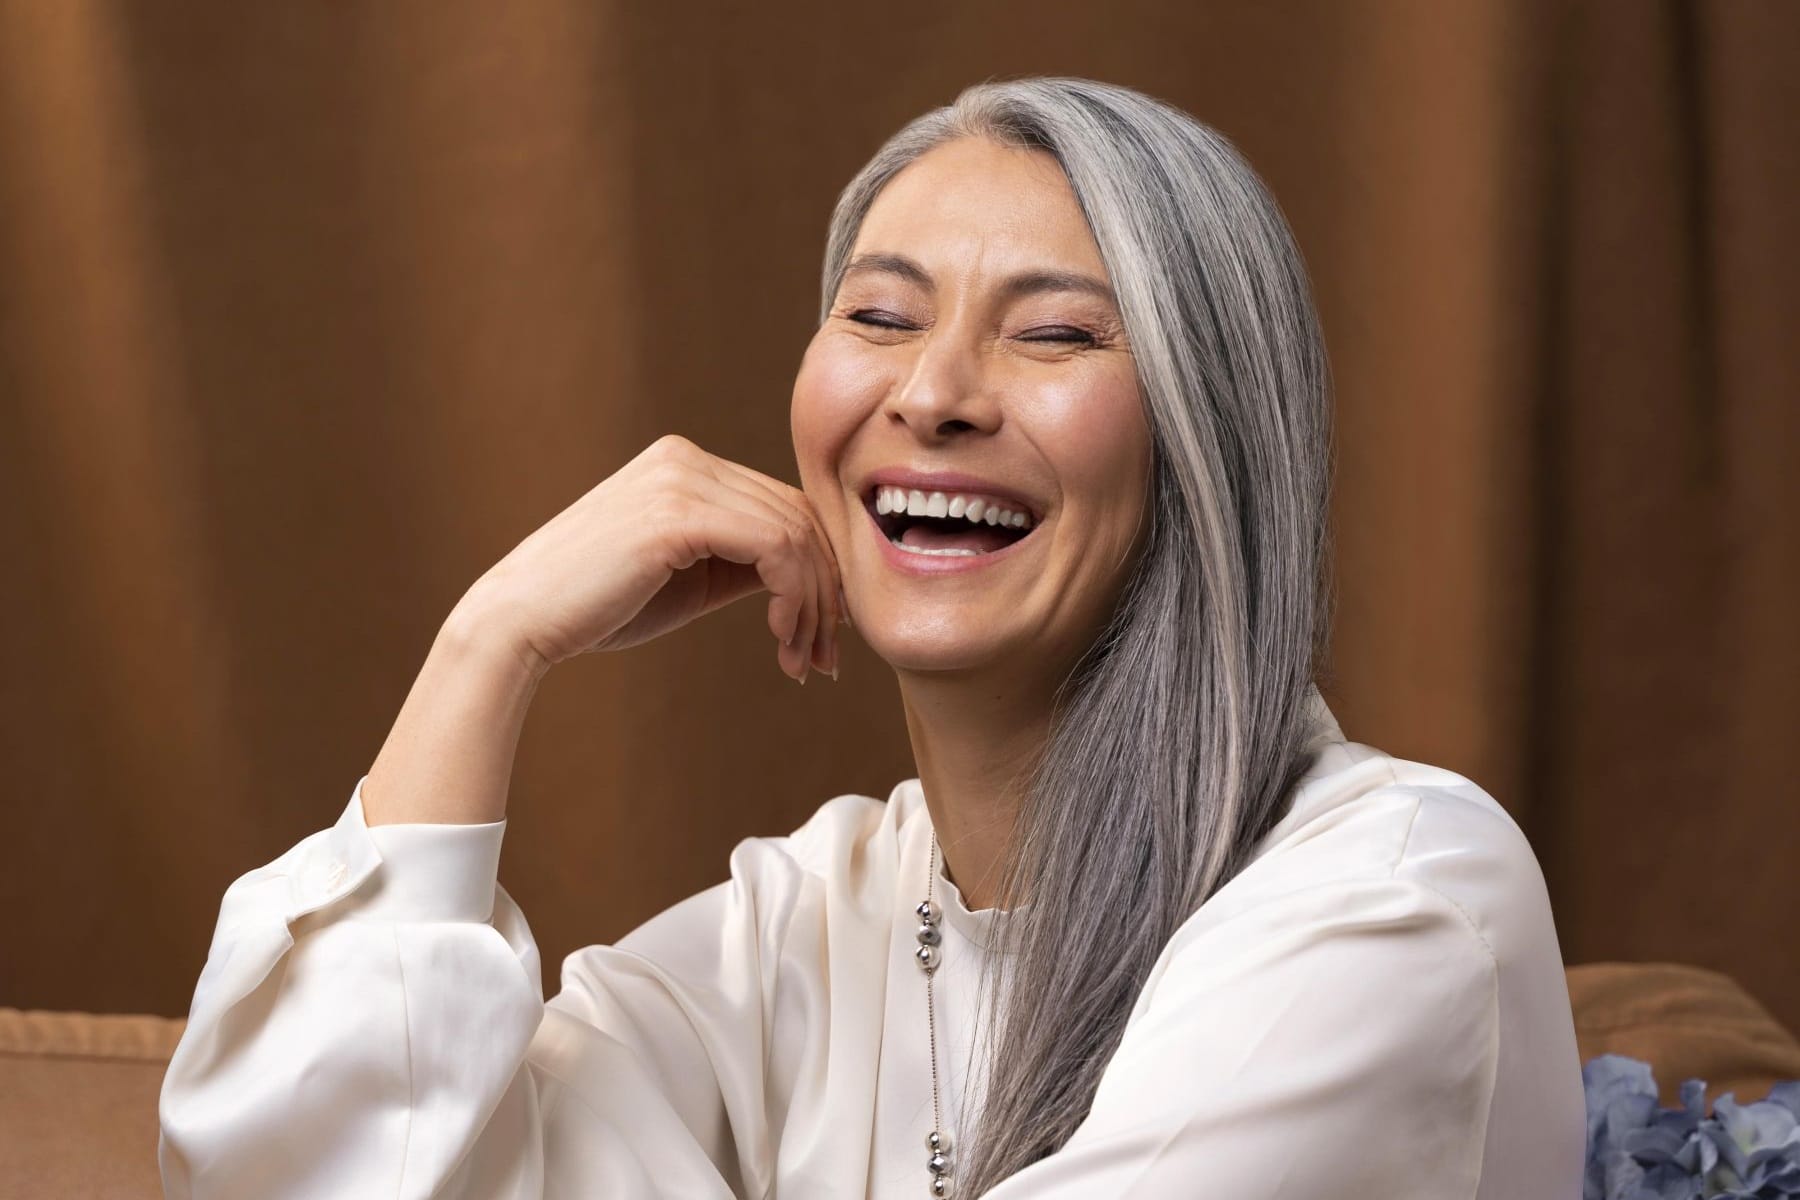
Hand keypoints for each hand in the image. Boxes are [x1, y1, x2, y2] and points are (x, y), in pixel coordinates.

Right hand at [459, 434, 841, 682]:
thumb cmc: (598, 608)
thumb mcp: (688, 578)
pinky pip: (774, 548)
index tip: (824, 633)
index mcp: (685, 464)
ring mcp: (681, 480)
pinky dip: (792, 597)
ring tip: (802, 660)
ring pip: (795, 535)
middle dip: (824, 593)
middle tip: (825, 657)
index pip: (784, 506)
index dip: (819, 570)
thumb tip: (809, 580)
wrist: (520, 621)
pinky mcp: (678, 514)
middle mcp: (686, 458)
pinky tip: (780, 637)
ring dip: (811, 606)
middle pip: (798, 518)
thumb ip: (743, 562)